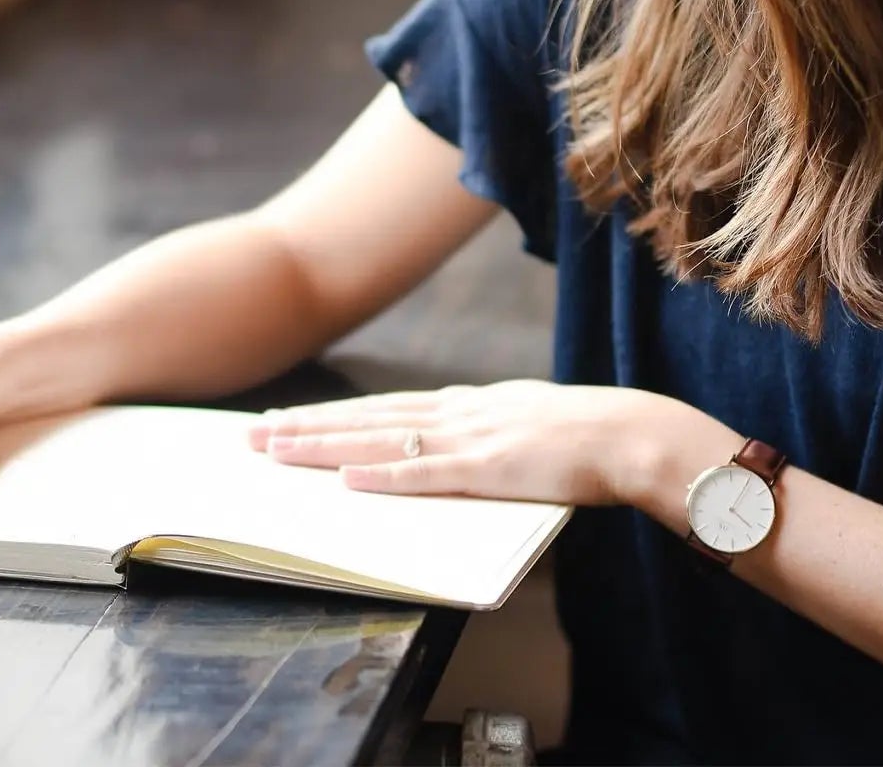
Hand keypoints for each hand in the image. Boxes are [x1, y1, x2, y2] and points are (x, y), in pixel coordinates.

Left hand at [250, 380, 708, 508]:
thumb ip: (480, 430)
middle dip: (306, 427)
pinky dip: (382, 475)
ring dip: (325, 446)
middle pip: (365, 419)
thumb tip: (447, 441)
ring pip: (380, 440)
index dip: (330, 415)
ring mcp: (468, 438)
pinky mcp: (487, 469)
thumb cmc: (582, 437)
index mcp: (463, 405)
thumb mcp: (519, 422)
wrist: (629, 433)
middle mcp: (454, 413)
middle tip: (253, 436)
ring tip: (277, 451)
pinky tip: (346, 478)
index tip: (285, 420)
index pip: (380, 408)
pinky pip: (424, 474)